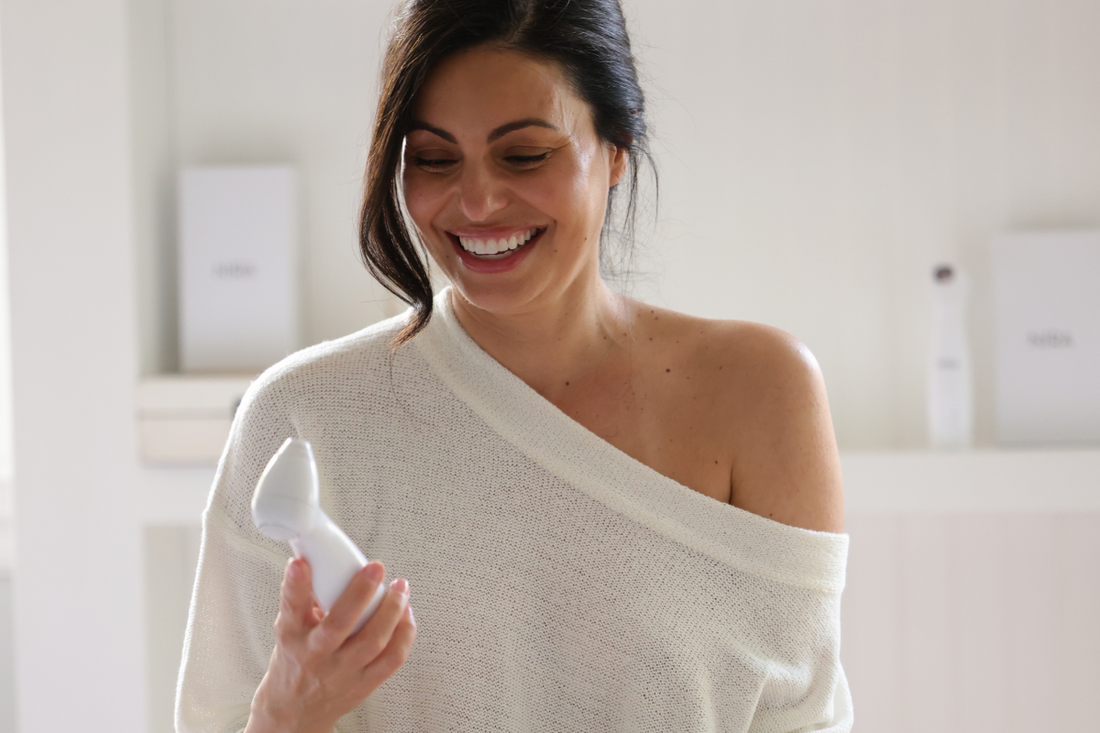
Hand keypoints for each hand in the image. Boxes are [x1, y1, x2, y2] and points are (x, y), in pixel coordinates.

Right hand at [245, 558, 416, 732]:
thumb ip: (306, 599)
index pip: (291, 608)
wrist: (296, 711)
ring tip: (400, 587)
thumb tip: (325, 561)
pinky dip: (405, 634)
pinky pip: (392, 659)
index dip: (296, 584)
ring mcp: (342, 673)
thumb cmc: (296, 661)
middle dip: (359, 593)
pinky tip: (406, 614)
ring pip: (373, 642)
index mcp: (293, 638)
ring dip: (392, 610)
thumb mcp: (290, 629)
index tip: (301, 562)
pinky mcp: (364, 684)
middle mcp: (316, 656)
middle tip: (375, 568)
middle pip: (338, 625)